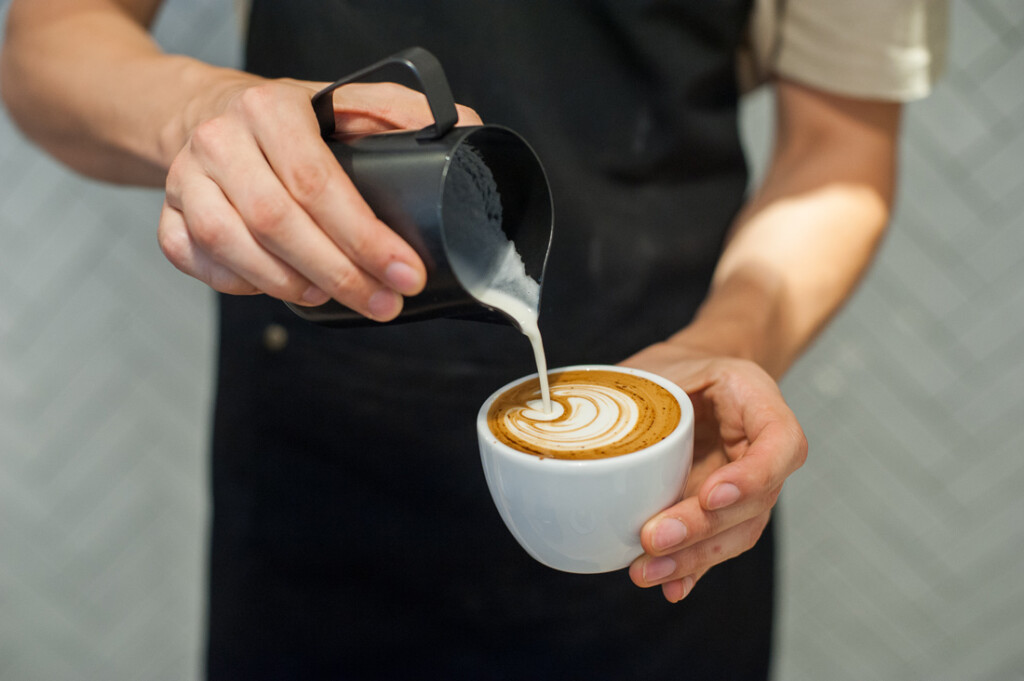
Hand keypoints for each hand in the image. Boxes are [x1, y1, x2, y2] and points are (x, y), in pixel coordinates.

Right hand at [157, 77, 481, 320]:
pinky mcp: (167, 212)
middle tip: (383, 302)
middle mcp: (220, 140)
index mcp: (270, 108)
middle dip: (340, 275)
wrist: (210, 113)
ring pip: (232, 246)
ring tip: (333, 298)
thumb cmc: (290, 119)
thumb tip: (466, 132)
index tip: (406, 273)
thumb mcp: (344, 101)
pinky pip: (193, 260)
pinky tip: (278, 288)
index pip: (318, 183)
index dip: (366, 238)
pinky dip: (238, 284)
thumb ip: (401, 114)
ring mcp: (185, 178)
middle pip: (278, 223)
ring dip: (290, 285)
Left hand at [621, 342, 807, 602]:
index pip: (780, 443)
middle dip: (704, 528)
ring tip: (647, 571)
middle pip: (755, 500)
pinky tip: (671, 587)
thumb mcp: (657, 365)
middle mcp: (762, 448)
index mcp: (756, 401)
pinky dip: (693, 567)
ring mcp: (747, 485)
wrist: (690, 376)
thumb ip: (631, 396)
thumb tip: (573, 430)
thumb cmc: (675, 368)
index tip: (711, 495)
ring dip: (694, 557)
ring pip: (737, 531)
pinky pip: (717, 543)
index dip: (752, 476)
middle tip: (655, 538)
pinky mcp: (724, 511)